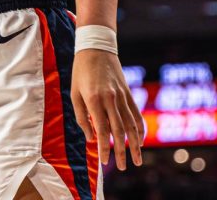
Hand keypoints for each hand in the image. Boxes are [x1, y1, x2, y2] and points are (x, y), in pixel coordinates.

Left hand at [70, 49, 144, 169]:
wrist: (96, 48)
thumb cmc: (81, 72)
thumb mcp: (74, 93)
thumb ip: (82, 117)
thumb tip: (92, 138)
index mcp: (94, 100)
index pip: (102, 130)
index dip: (104, 147)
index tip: (105, 161)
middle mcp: (111, 99)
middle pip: (119, 131)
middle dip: (122, 151)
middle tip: (124, 167)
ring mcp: (122, 96)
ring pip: (131, 124)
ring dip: (136, 144)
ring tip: (137, 159)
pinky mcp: (128, 93)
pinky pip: (136, 114)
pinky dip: (140, 128)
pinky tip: (141, 140)